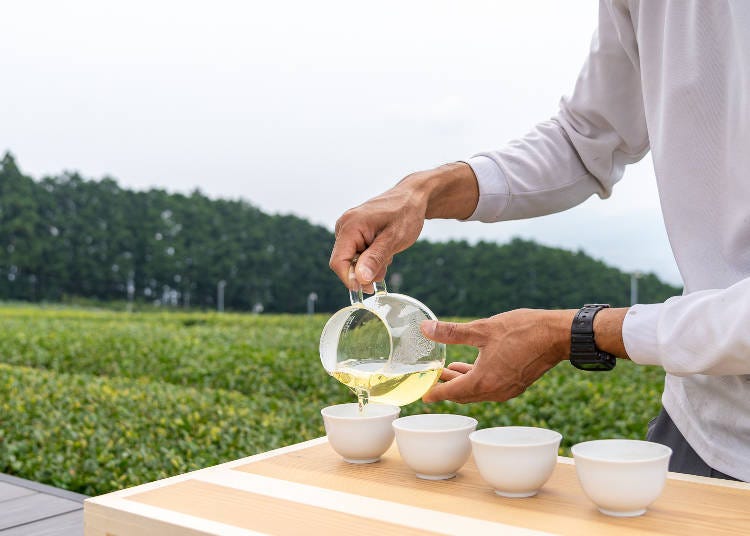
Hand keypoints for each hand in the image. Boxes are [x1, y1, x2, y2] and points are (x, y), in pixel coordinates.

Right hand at [329, 163, 479, 286]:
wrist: (413, 196)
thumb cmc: (406, 213)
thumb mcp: (394, 239)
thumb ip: (375, 259)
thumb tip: (360, 280)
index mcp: (350, 226)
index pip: (338, 263)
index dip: (351, 280)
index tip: (369, 289)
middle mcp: (344, 226)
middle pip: (345, 263)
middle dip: (365, 271)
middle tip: (387, 265)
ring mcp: (348, 229)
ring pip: (353, 260)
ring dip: (370, 264)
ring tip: (388, 252)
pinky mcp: (354, 232)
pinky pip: (357, 254)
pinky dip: (371, 258)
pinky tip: (384, 249)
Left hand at [421, 309, 575, 402]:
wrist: (557, 335)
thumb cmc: (521, 330)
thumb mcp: (482, 329)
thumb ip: (451, 332)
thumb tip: (425, 328)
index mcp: (483, 381)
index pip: (451, 393)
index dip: (435, 393)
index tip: (423, 395)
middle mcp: (494, 391)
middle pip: (463, 395)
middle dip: (447, 386)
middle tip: (433, 377)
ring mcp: (507, 390)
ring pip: (477, 392)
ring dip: (462, 383)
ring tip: (449, 370)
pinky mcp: (516, 385)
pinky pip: (489, 389)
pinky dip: (477, 381)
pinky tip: (473, 367)